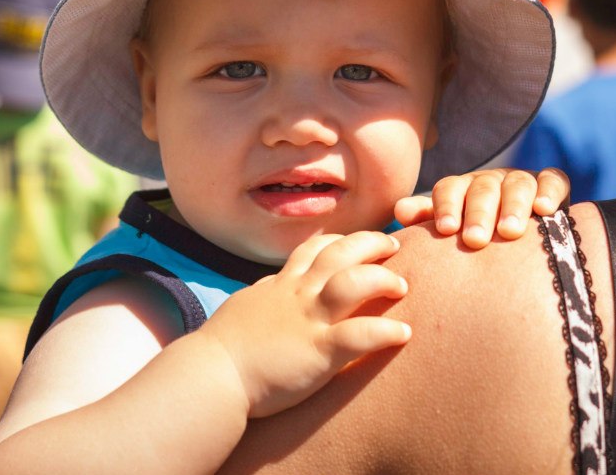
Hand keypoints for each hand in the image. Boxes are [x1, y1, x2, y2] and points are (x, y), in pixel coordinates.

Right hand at [199, 231, 410, 417]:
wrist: (211, 376)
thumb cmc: (222, 348)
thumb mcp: (244, 307)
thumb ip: (264, 295)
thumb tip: (269, 286)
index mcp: (281, 286)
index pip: (314, 248)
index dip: (341, 241)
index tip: (359, 242)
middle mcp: (298, 295)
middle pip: (341, 252)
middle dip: (371, 243)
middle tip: (393, 245)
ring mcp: (309, 320)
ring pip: (354, 281)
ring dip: (383, 280)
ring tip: (402, 286)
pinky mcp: (319, 351)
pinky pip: (360, 334)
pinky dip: (386, 332)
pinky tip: (404, 334)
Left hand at [393, 167, 568, 248]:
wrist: (522, 236)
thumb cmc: (476, 235)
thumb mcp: (452, 226)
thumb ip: (428, 218)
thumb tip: (400, 211)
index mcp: (462, 189)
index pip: (449, 188)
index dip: (446, 206)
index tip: (446, 229)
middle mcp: (490, 181)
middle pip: (482, 189)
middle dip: (478, 213)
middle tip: (474, 239)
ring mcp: (521, 181)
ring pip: (517, 184)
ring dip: (513, 206)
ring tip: (509, 232)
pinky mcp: (551, 185)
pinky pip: (554, 180)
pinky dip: (550, 191)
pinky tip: (546, 210)